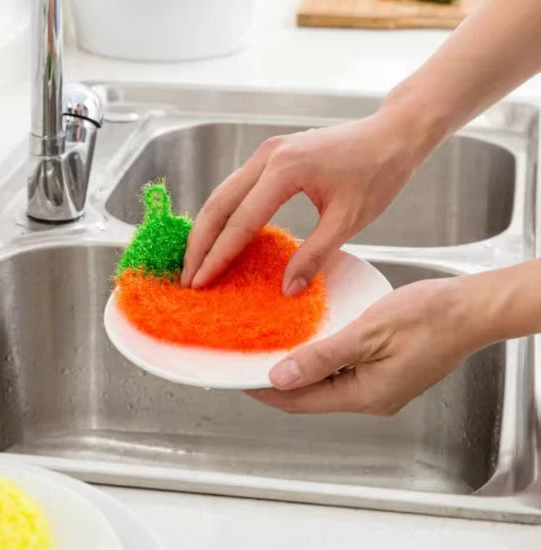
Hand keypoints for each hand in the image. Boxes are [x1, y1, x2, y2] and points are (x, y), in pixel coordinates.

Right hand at [182, 112, 422, 293]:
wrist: (392, 135)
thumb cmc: (377, 173)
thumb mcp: (348, 220)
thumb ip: (315, 255)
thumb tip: (287, 289)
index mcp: (284, 169)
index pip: (241, 221)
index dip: (219, 256)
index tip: (201, 283)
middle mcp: (267, 156)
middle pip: (218, 203)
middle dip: (199, 243)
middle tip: (188, 277)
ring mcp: (267, 152)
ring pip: (223, 194)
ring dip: (207, 228)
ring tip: (197, 261)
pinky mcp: (272, 156)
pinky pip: (238, 188)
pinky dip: (224, 214)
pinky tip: (221, 236)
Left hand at [246, 277, 482, 415]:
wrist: (470, 310)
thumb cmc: (429, 318)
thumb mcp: (367, 334)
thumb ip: (321, 358)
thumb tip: (281, 378)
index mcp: (366, 395)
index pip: (301, 401)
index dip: (267, 392)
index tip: (240, 380)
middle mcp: (372, 398)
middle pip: (312, 396)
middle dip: (280, 382)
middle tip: (251, 362)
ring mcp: (382, 387)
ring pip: (327, 384)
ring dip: (301, 370)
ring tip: (275, 351)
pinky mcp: (388, 371)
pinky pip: (344, 372)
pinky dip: (322, 361)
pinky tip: (312, 344)